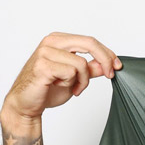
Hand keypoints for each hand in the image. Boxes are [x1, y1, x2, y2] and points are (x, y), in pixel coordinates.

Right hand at [2, 32, 121, 122]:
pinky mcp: (42, 65)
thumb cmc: (47, 89)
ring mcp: (45, 52)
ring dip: (82, 81)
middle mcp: (51, 42)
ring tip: (72, 87)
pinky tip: (59, 87)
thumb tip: (108, 64)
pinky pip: (71, 72)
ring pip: (81, 63)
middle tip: (110, 74)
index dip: (107, 53)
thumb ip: (90, 69)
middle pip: (89, 43)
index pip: (90, 41)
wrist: (26, 104)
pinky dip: (71, 84)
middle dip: (105, 60)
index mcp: (59, 40)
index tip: (118, 66)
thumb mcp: (75, 77)